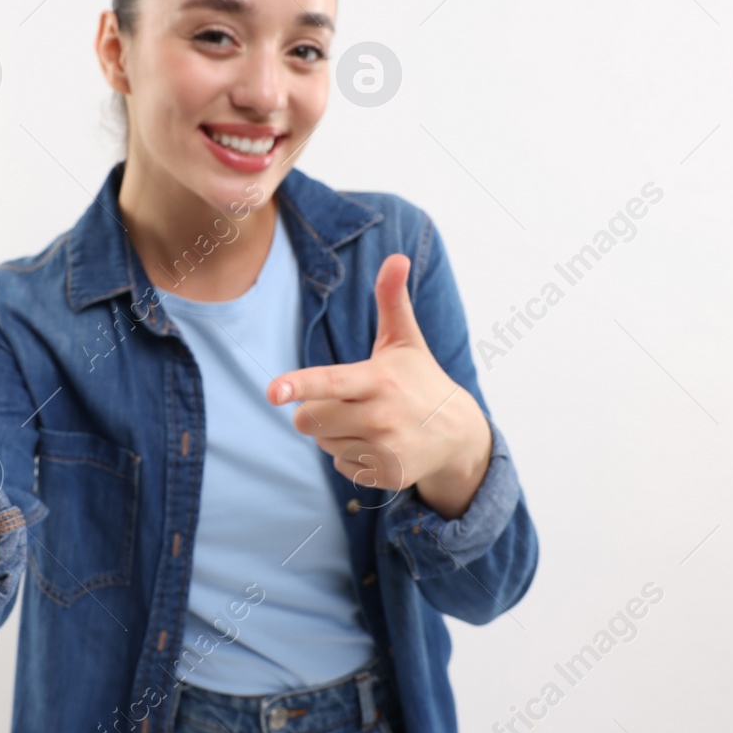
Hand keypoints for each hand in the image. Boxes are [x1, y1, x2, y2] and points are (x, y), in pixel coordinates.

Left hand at [266, 253, 492, 517]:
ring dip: (334, 434)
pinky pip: (341, 466)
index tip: (273, 392)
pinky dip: (351, 457)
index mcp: (379, 379)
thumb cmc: (420, 380)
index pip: (331, 383)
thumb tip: (397, 257)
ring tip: (368, 423)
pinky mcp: (386, 475)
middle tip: (342, 403)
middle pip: (309, 420)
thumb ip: (392, 300)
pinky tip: (377, 444)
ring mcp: (385, 449)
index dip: (300, 385)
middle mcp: (381, 416)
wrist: (459, 434)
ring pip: (323, 444)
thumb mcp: (406, 341)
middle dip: (313, 411)